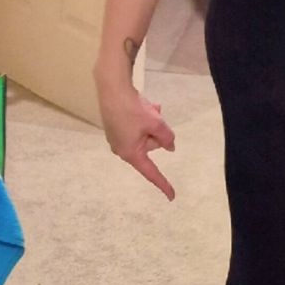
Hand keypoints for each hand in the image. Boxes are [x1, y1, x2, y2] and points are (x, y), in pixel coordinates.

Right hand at [96, 79, 175, 200]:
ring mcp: (116, 138)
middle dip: (156, 132)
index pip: (151, 172)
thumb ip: (167, 138)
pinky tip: (143, 106)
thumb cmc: (133, 109)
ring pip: (144, 134)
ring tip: (149, 108)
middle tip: (155, 116)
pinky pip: (136, 127)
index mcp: (131, 153)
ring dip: (151, 122)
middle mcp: (121, 149)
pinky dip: (143, 118)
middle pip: (150, 146)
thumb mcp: (156, 124)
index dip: (163, 184)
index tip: (172, 196)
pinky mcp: (115, 127)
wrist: (112, 88)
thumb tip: (170, 146)